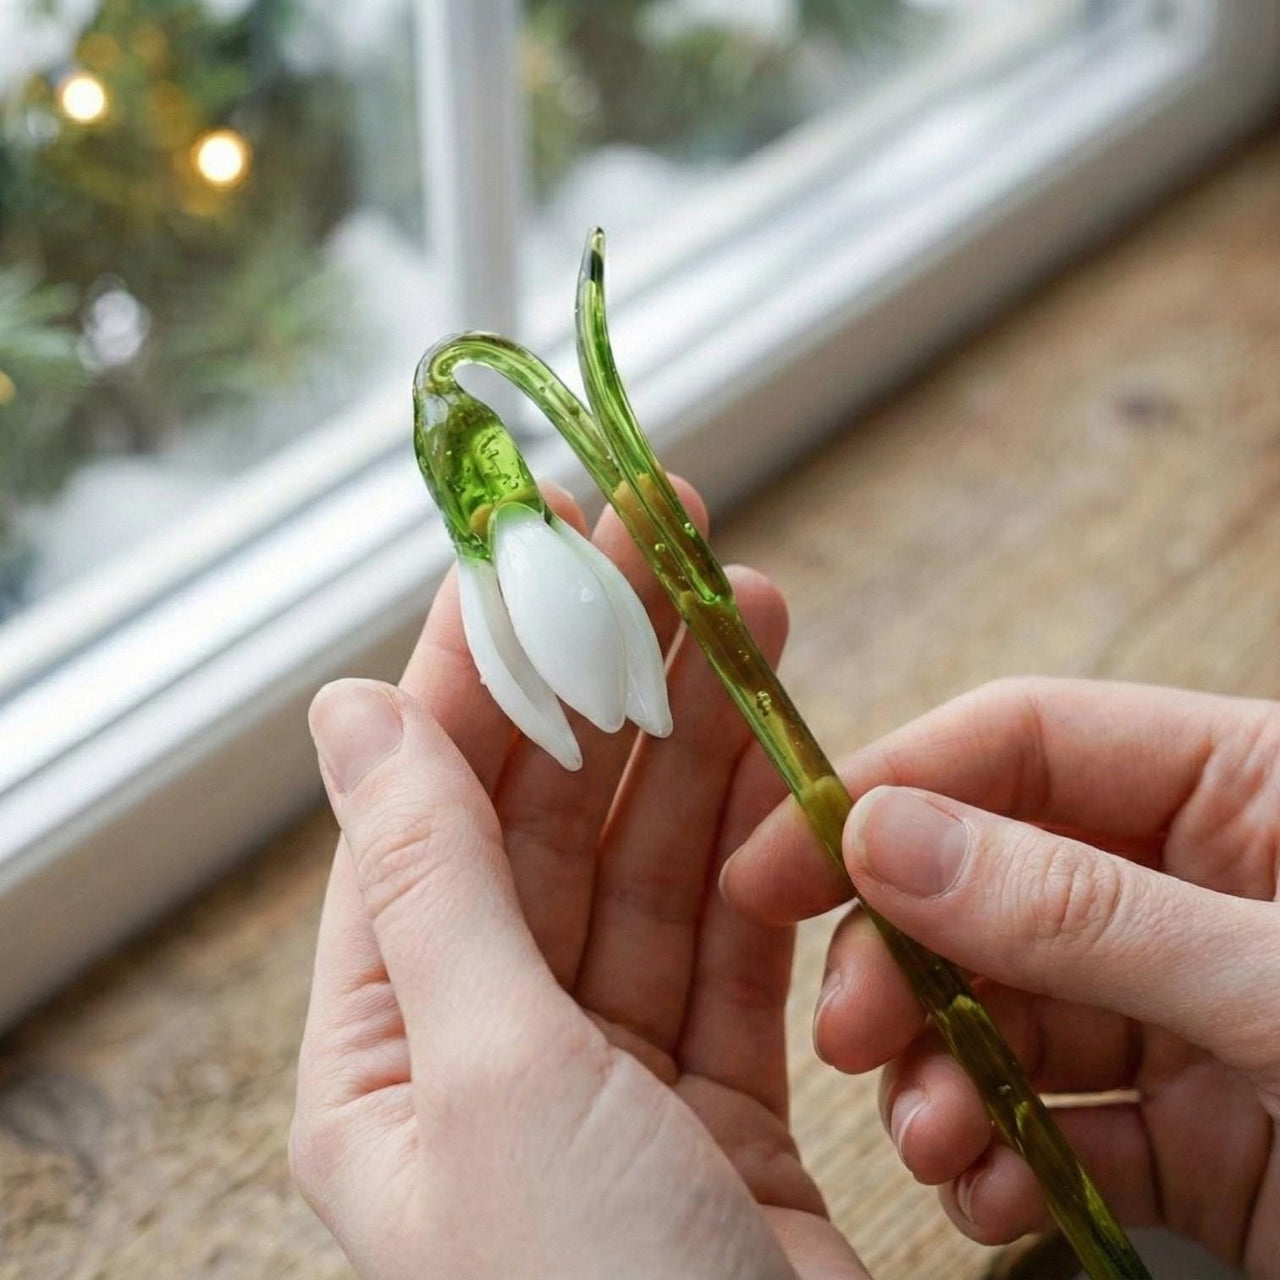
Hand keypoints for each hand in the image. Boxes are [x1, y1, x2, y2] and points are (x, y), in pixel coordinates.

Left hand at [290, 482, 866, 1279]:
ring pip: (646, 866)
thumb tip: (345, 716)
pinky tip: (777, 759)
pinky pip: (726, 944)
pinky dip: (754, 850)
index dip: (482, 662)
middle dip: (608, 673)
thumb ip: (428, 881)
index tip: (532, 542)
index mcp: (387, 1056)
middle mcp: (488, 1059)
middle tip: (666, 542)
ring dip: (694, 739)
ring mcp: (606, 1080)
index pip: (429, 805)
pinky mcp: (717, 1108)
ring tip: (746, 614)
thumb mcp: (491, 1077)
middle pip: (549, 819)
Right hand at [724, 677, 1279, 1275]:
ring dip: (942, 1070)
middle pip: (989, 880)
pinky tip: (982, 1189)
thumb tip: (890, 836)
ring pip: (1009, 1007)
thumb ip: (1083, 909)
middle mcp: (1203, 885)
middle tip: (845, 1029)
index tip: (777, 863)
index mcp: (1247, 788)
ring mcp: (1194, 1008)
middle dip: (904, 954)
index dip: (889, 790)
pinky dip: (1001, 1153)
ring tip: (923, 1136)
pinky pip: (1060, 1116)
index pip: (1021, 746)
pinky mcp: (1200, 1129)